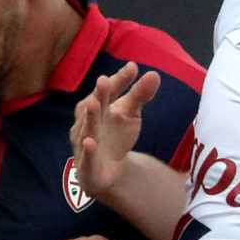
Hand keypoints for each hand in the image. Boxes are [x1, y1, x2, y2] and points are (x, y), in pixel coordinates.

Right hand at [71, 63, 156, 202]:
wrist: (105, 171)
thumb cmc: (115, 136)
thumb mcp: (130, 114)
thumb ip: (140, 95)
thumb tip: (155, 74)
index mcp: (99, 106)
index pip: (109, 90)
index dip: (119, 80)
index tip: (133, 68)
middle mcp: (87, 122)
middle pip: (94, 106)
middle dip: (99, 94)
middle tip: (104, 79)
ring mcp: (84, 143)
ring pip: (87, 129)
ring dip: (90, 116)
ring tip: (94, 102)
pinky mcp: (87, 166)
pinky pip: (86, 158)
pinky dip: (88, 150)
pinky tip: (90, 142)